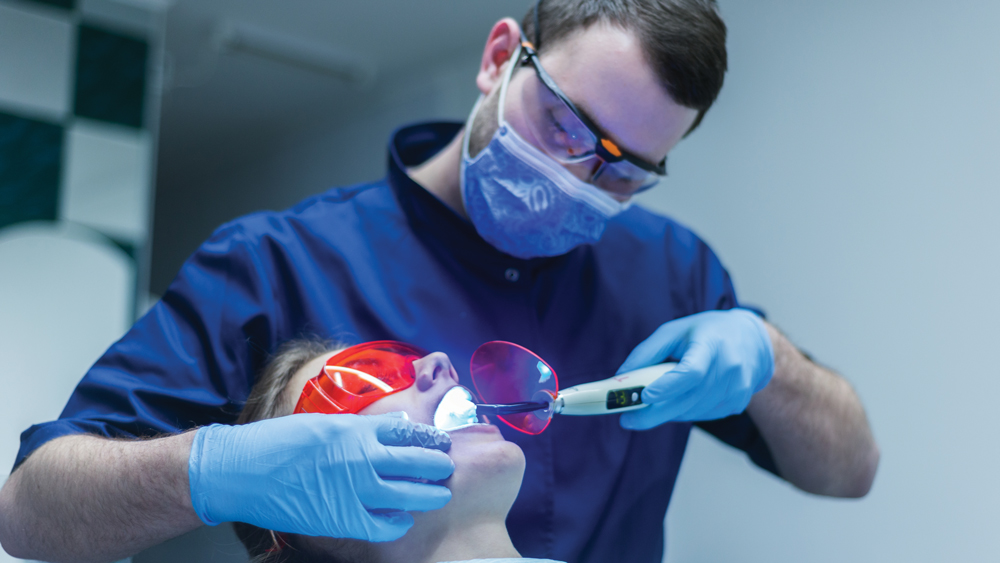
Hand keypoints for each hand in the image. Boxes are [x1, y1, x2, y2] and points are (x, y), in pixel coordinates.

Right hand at [188, 412, 454, 540]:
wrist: (242, 471)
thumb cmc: (278, 442)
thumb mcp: (324, 422)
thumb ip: (362, 427)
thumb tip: (394, 426)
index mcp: (357, 430)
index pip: (408, 431)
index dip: (429, 437)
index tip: (439, 442)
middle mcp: (362, 458)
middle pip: (417, 461)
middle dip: (438, 465)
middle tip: (446, 468)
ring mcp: (355, 490)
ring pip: (410, 494)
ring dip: (430, 494)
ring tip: (439, 494)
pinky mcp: (342, 519)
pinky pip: (385, 525)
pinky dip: (398, 522)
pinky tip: (402, 518)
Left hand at [618, 309, 773, 429]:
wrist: (752, 342)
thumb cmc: (707, 332)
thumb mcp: (674, 331)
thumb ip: (647, 353)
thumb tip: (620, 377)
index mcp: (711, 345)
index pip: (691, 372)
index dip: (668, 386)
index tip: (644, 396)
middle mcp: (729, 368)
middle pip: (688, 399)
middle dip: (654, 413)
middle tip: (628, 420)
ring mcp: (736, 389)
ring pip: (693, 411)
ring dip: (667, 412)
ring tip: (650, 405)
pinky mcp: (737, 403)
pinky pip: (702, 415)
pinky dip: (684, 412)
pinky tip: (678, 400)